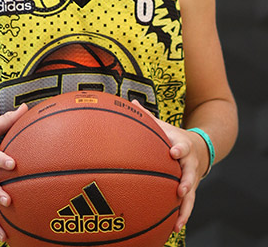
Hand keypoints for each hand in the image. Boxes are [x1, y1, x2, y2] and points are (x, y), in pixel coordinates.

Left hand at [131, 101, 208, 232]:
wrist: (200, 148)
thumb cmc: (174, 137)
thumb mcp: (165, 126)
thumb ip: (148, 117)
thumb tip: (130, 102)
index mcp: (182, 145)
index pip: (182, 146)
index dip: (179, 148)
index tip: (173, 152)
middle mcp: (189, 164)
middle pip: (190, 173)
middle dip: (186, 181)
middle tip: (181, 190)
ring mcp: (192, 179)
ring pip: (191, 195)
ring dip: (186, 207)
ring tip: (179, 220)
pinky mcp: (191, 191)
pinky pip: (188, 206)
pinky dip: (182, 216)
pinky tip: (175, 228)